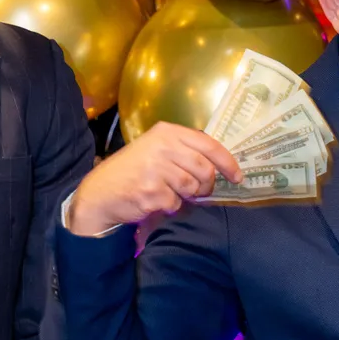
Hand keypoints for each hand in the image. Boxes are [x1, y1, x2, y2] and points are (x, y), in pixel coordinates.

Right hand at [67, 122, 241, 236]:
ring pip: (191, 187)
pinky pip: (176, 203)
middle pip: (205, 169)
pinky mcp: (151, 192)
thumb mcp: (156, 149)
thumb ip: (184, 151)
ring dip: (186, 196)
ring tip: (170, 192)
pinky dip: (171, 207)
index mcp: (166, 132)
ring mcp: (155, 169)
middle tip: (198, 191)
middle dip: (206, 185)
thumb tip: (219, 167)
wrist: (101, 192)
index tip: (237, 176)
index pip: (208, 145)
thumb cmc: (133, 171)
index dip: (227, 162)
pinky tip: (155, 200)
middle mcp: (161, 146)